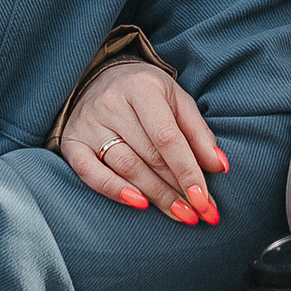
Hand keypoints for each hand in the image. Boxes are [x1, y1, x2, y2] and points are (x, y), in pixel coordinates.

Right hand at [59, 57, 225, 224]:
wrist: (100, 77)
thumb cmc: (146, 93)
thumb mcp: (177, 100)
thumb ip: (198, 132)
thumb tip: (219, 166)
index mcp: (142, 88)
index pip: (168, 137)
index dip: (188, 171)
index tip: (204, 199)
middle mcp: (111, 104)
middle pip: (149, 156)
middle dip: (177, 189)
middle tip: (198, 214)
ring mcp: (88, 124)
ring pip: (125, 167)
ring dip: (155, 196)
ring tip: (180, 214)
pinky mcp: (71, 142)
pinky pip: (90, 173)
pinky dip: (115, 191)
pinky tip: (139, 204)